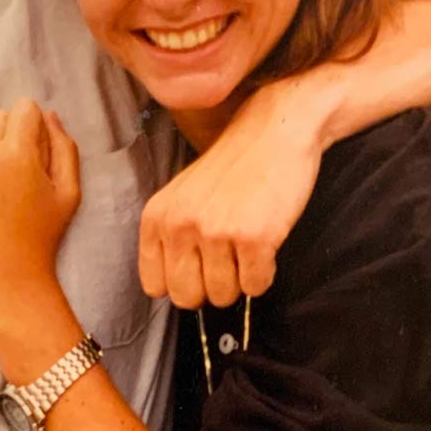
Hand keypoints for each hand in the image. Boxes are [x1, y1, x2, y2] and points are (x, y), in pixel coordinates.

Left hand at [0, 98, 79, 310]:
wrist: (5, 281)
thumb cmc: (43, 237)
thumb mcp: (69, 192)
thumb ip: (64, 146)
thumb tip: (49, 115)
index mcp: (16, 152)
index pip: (23, 108)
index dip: (34, 127)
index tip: (36, 151)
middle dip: (9, 137)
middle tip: (18, 175)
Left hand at [138, 81, 326, 307]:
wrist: (276, 132)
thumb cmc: (233, 167)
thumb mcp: (183, 196)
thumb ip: (171, 237)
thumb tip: (176, 290)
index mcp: (157, 217)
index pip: (155, 285)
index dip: (183, 283)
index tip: (201, 269)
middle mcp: (179, 225)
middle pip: (187, 298)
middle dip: (211, 289)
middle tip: (228, 262)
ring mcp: (216, 232)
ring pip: (223, 296)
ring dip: (240, 281)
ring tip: (248, 249)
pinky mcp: (253, 238)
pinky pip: (256, 286)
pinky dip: (265, 274)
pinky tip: (266, 247)